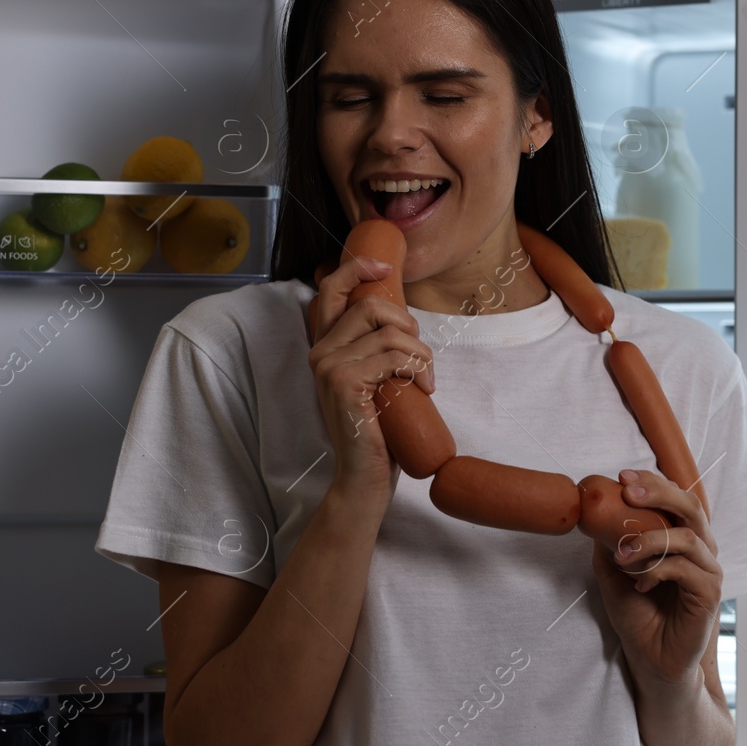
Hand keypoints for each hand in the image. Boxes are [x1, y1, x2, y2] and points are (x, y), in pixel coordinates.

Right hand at [308, 255, 434, 502]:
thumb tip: (402, 322)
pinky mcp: (344, 382)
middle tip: (421, 356)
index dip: (356, 268)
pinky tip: (423, 389)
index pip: (330, 290)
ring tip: (426, 379)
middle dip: (408, 324)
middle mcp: (320, 352)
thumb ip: (374, 352)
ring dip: (419, 353)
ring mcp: (328, 367)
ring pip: (387, 332)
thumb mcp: (375, 382)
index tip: (383, 267)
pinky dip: (417, 368)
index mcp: (325, 347)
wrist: (365, 478)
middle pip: (370, 307)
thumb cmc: (378, 431)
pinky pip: (392, 356)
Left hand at [590, 468, 722, 686]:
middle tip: (629, 492)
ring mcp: (708, 572)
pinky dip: (659, 570)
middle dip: (660, 493)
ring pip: (688, 537)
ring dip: (650, 540)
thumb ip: (609, 543)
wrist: (651, 660)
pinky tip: (641, 584)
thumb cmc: (639, 617)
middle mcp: (700, 550)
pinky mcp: (710, 594)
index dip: (653, 482)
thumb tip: (594, 512)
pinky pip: (687, 569)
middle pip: (691, 506)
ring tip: (623, 555)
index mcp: (681, 539)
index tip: (622, 477)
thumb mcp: (614, 573)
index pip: (675, 498)